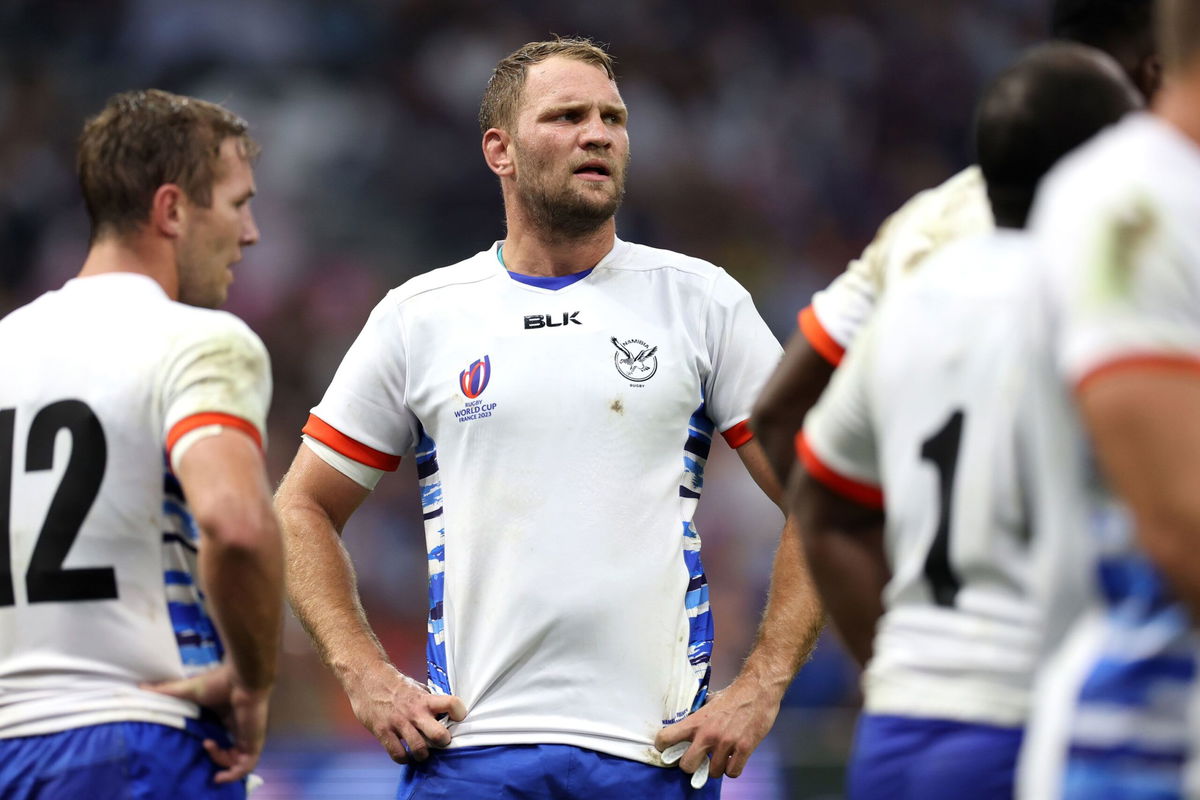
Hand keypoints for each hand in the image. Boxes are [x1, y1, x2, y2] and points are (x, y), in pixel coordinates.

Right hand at [144, 663, 270, 783]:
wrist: (243, 678)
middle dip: (217, 757)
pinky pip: (246, 766)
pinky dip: (233, 774)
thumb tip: (140, 687)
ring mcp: (248, 736)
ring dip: (220, 760)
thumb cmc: (220, 682)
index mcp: (227, 717)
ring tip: (209, 745)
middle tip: (202, 748)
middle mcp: (239, 728)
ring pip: (237, 761)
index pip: (222, 737)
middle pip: (231, 751)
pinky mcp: (254, 742)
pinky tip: (219, 774)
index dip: (212, 746)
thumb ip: (166, 691)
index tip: (198, 745)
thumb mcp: (188, 690)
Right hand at [345, 664, 466, 762]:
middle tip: (440, 741)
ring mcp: (398, 723)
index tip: (458, 718)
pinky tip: (405, 755)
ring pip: (419, 749)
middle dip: (444, 742)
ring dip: (423, 754)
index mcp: (425, 699)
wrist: (367, 677)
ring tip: (422, 752)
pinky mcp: (383, 732)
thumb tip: (444, 710)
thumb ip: (429, 700)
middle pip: (439, 735)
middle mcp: (414, 712)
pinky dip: (404, 759)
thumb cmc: (394, 684)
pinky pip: (397, 754)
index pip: (452, 704)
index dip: (459, 712)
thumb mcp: (416, 688)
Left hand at [654, 679, 779, 780]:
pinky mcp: (744, 748)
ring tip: (721, 758)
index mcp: (696, 721)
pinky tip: (733, 760)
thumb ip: (698, 717)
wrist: (757, 690)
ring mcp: (726, 743)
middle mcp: (708, 734)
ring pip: (713, 772)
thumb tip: (689, 727)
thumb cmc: (734, 696)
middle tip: (698, 760)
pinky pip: (732, 772)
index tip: (668, 750)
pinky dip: (732, 769)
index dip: (664, 747)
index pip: (666, 738)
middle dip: (692, 765)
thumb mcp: (709, 703)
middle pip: (687, 766)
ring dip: (716, 768)